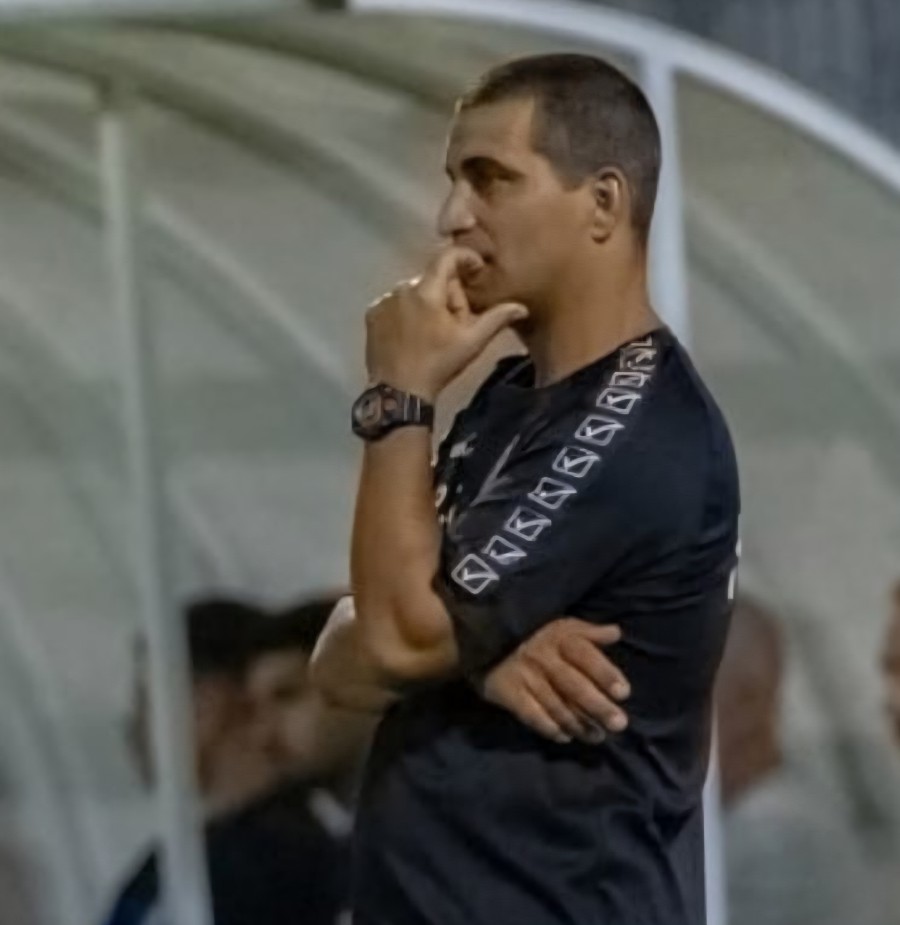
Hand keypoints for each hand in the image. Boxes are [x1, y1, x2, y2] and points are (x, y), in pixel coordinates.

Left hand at [365, 246, 527, 399]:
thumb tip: (521, 307)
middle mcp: (402, 289)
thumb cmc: (438, 365)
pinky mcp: (372, 316)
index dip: (466, 258)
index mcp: (427, 291)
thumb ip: (497, 319)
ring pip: (414, 292)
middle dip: (447, 295)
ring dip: (426, 304)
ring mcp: (383, 302)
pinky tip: (412, 336)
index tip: (477, 270)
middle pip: (433, 280)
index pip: (447, 257)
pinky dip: (406, 313)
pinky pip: (394, 305)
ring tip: (432, 334)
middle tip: (455, 324)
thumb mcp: (471, 342)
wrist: (399, 393)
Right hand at [481, 619, 629, 743]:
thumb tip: (616, 632)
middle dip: (598, 706)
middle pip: (574, 685)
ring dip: (579, 724)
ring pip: (556, 705)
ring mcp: (525, 677)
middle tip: (619, 725)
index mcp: (559, 638)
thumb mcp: (559, 625)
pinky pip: (531, 715)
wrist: (482, 639)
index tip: (624, 693)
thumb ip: (588, 632)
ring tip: (597, 737)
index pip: (585, 656)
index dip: (605, 673)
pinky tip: (564, 737)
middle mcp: (544, 658)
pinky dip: (549, 728)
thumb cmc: (531, 634)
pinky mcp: (508, 693)